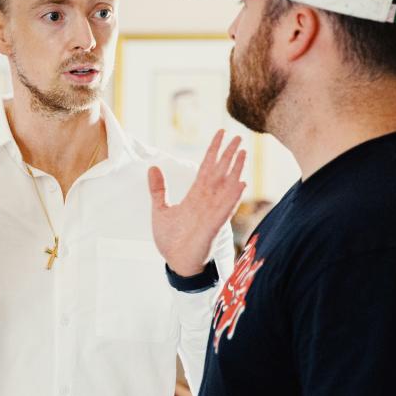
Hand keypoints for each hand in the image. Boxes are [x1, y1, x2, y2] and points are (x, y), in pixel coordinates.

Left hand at [148, 130, 246, 276]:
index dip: (214, 150)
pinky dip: (232, 196)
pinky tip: (241, 183)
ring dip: (235, 170)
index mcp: (196, 195)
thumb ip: (158, 190)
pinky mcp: (213, 226)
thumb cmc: (171, 240)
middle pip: (220, 172)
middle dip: (228, 155)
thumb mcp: (160, 210)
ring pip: (227, 187)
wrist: (175, 262)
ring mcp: (212, 212)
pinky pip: (225, 209)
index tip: (220, 133)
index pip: (207, 167)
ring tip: (243, 153)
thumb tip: (153, 168)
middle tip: (239, 137)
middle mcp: (207, 200)